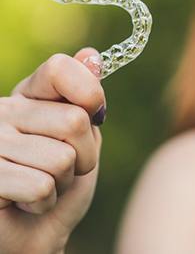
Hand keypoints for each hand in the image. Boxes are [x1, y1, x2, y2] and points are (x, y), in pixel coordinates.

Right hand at [0, 48, 105, 253]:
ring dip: (63, 181)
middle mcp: (5, 111)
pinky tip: (25, 202)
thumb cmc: (63, 181)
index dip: (90, 93)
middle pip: (75, 121)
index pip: (61, 68)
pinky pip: (40, 186)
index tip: (94, 113)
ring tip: (43, 184)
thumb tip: (91, 54)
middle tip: (67, 166)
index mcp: (31, 95)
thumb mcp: (85, 136)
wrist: (37, 232)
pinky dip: (45, 201)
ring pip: (62, 158)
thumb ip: (86, 99)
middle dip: (84, 153)